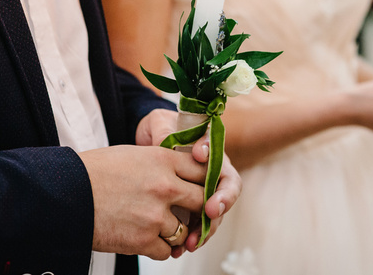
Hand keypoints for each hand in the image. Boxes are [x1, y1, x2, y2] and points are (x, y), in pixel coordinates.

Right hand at [78, 145, 205, 259]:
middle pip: (202, 201)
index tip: (202, 188)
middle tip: (191, 213)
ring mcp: (155, 215)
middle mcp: (165, 186)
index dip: (205, 181)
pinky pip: (166, 250)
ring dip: (175, 231)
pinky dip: (159, 248)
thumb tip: (182, 174)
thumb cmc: (94, 171)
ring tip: (158, 227)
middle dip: (198, 209)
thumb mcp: (134, 154)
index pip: (204, 170)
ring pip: (185, 230)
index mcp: (163, 159)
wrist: (64, 193)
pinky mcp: (143, 240)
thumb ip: (162, 163)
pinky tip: (146, 239)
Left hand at [135, 109, 242, 256]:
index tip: (204, 169)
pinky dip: (189, 238)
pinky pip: (195, 226)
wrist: (147, 142)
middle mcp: (211, 175)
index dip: (220, 172)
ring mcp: (201, 193)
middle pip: (225, 194)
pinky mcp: (188, 208)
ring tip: (191, 241)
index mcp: (211, 154)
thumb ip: (166, 130)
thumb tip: (173, 142)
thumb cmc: (160, 128)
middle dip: (220, 205)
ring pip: (212, 216)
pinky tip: (179, 248)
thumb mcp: (160, 123)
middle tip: (209, 212)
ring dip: (205, 229)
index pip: (225, 167)